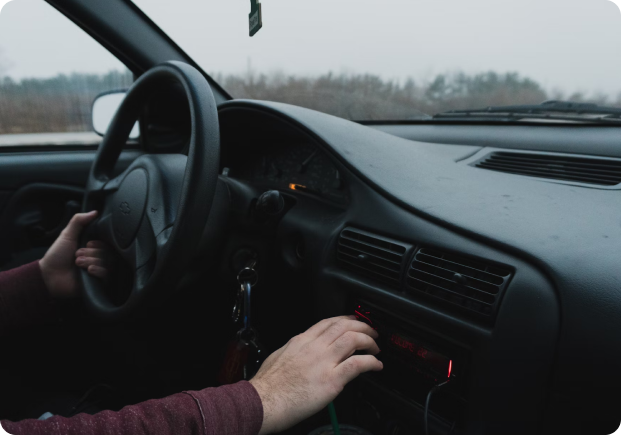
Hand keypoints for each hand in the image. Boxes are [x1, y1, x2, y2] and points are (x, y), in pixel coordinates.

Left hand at [39, 211, 106, 297]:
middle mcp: (98, 258)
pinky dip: (98, 270)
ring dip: (91, 260)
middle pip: (108, 252)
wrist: (49, 276)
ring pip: (108, 262)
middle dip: (92, 252)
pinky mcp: (99, 282)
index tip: (88, 243)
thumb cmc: (57, 255)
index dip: (99, 242)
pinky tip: (88, 270)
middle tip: (77, 255)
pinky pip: (107, 274)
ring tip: (78, 263)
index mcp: (93, 247)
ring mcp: (99, 270)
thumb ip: (79, 221)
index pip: (108, 242)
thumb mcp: (67, 235)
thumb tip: (95, 211)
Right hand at [249, 315, 382, 433]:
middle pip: (344, 326)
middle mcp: (314, 347)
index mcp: (301, 341)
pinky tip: (376, 365)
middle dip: (362, 326)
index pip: (327, 322)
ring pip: (353, 339)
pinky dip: (371, 362)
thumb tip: (302, 353)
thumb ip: (295, 351)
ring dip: (369, 341)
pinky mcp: (331, 380)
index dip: (345, 319)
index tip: (353, 321)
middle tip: (371, 332)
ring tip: (376, 347)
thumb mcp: (279, 356)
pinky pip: (357, 364)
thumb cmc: (267, 386)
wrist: (263, 401)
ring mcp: (324, 362)